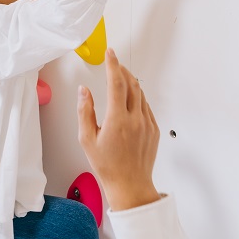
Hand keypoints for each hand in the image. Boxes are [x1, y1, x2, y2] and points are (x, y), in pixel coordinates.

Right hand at [77, 48, 160, 210]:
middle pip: (131, 84)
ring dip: (130, 83)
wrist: (130, 185)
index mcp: (117, 120)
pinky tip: (129, 101)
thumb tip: (84, 91)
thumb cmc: (107, 166)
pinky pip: (146, 107)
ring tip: (120, 80)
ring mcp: (147, 124)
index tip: (110, 53)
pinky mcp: (154, 130)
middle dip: (122, 70)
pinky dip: (137, 98)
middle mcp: (135, 119)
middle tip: (114, 64)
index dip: (113, 65)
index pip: (117, 83)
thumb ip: (85, 111)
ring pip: (140, 94)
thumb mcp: (87, 139)